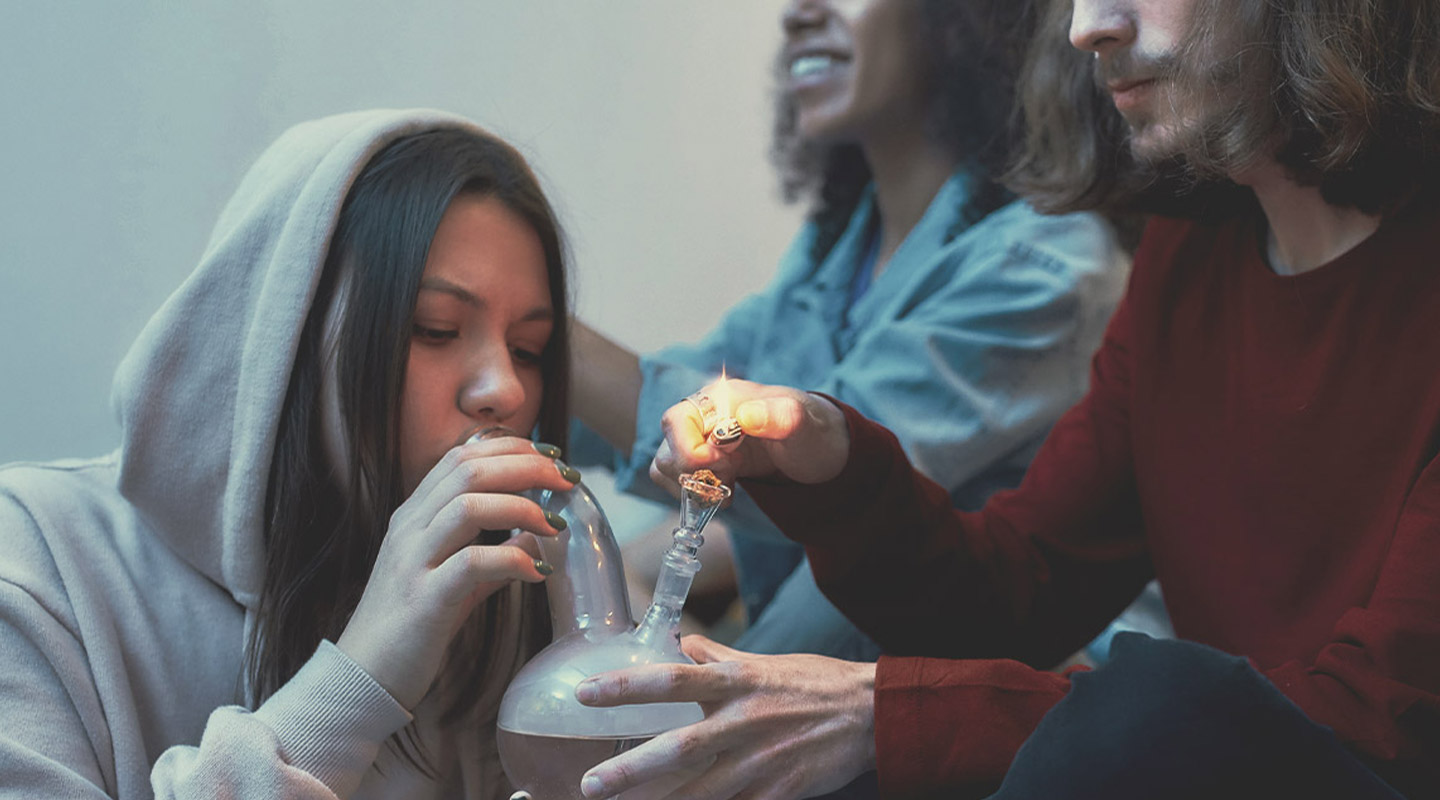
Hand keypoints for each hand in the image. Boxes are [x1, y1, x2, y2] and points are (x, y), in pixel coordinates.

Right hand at [336, 435, 576, 709]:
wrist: (364, 676)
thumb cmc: (411, 626)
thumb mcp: (453, 579)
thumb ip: (492, 554)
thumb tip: (538, 538)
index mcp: (414, 516)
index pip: (461, 457)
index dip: (511, 448)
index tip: (552, 458)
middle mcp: (410, 529)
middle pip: (468, 469)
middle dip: (526, 466)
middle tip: (567, 480)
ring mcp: (413, 561)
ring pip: (467, 506)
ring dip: (522, 507)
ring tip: (555, 525)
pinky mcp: (424, 600)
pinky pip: (471, 563)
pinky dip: (512, 560)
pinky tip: (538, 572)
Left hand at [574, 635, 876, 799]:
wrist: (872, 713)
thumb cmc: (817, 683)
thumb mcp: (766, 662)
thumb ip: (719, 658)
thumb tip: (683, 644)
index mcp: (738, 683)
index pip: (671, 681)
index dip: (626, 688)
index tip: (584, 693)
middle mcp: (744, 722)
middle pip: (679, 749)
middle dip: (632, 770)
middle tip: (591, 784)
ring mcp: (762, 763)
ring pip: (702, 793)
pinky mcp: (780, 793)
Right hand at [649, 379, 850, 492]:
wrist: (821, 452)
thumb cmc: (815, 433)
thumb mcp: (806, 425)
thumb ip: (781, 416)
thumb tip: (746, 415)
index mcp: (723, 397)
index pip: (678, 420)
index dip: (690, 450)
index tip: (723, 465)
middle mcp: (705, 415)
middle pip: (667, 445)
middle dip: (692, 472)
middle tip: (730, 479)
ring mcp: (703, 440)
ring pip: (666, 465)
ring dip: (692, 486)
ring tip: (730, 487)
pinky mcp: (705, 462)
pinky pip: (677, 480)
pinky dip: (694, 494)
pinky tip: (725, 493)